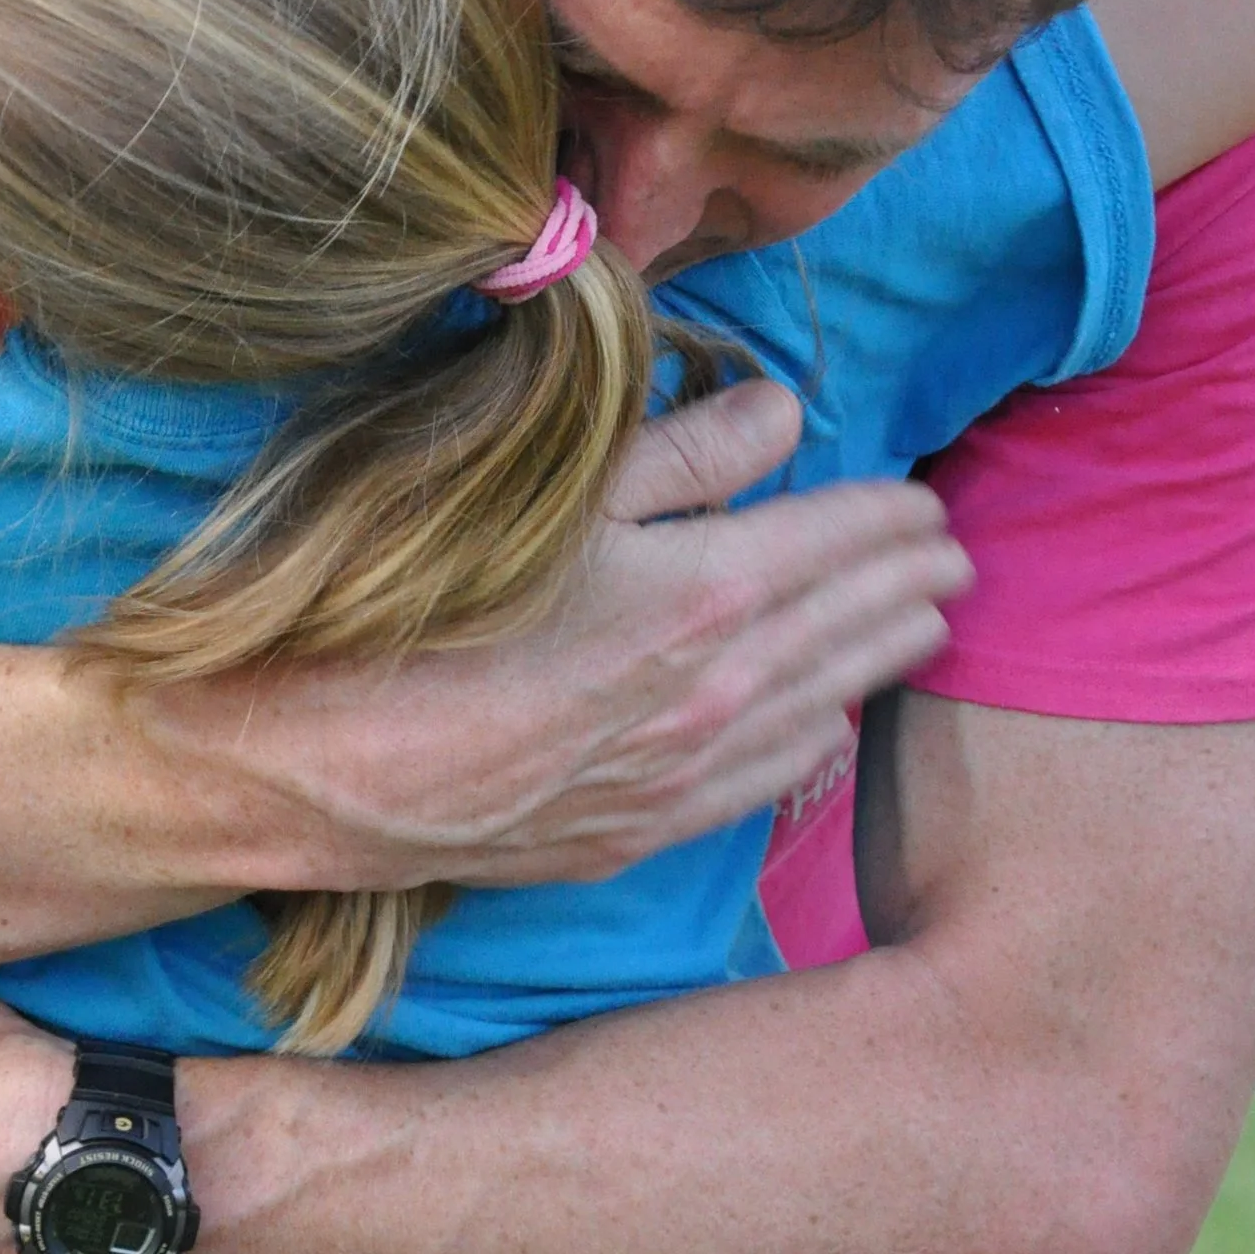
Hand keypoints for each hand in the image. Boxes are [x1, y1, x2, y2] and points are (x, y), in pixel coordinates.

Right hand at [131, 378, 970, 894]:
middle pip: (849, 627)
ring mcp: (677, 779)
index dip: (893, 516)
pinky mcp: (629, 835)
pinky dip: (811, 746)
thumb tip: (787, 418)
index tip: (928, 500)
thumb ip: (679, 454)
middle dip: (908, 585)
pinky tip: (827, 728)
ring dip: (877, 661)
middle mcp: (716, 695)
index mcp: (705, 592)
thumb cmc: (402, 599)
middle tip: (953, 557)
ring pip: (819, 710)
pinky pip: (759, 787)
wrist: (301, 760)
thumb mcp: (540, 488)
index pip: (839, 541)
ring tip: (922, 627)